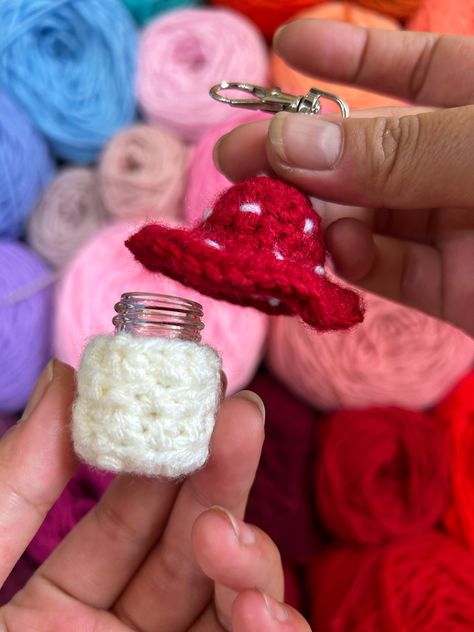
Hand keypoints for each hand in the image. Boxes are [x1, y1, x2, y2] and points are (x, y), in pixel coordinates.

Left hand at [0, 360, 310, 630]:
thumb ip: (18, 475)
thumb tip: (66, 373)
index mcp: (62, 599)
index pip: (131, 516)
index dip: (168, 456)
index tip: (200, 395)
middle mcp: (118, 630)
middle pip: (192, 546)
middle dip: (221, 480)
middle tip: (240, 417)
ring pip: (232, 598)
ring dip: (250, 558)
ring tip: (223, 531)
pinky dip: (274, 631)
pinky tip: (257, 610)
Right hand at [214, 21, 473, 335]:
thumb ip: (397, 151)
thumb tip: (288, 145)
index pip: (416, 69)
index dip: (352, 53)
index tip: (290, 44)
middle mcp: (458, 165)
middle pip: (367, 151)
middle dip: (301, 151)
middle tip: (234, 159)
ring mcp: (453, 229)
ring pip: (364, 214)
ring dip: (313, 216)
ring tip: (270, 215)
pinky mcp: (448, 290)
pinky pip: (382, 270)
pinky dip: (349, 262)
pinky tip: (338, 253)